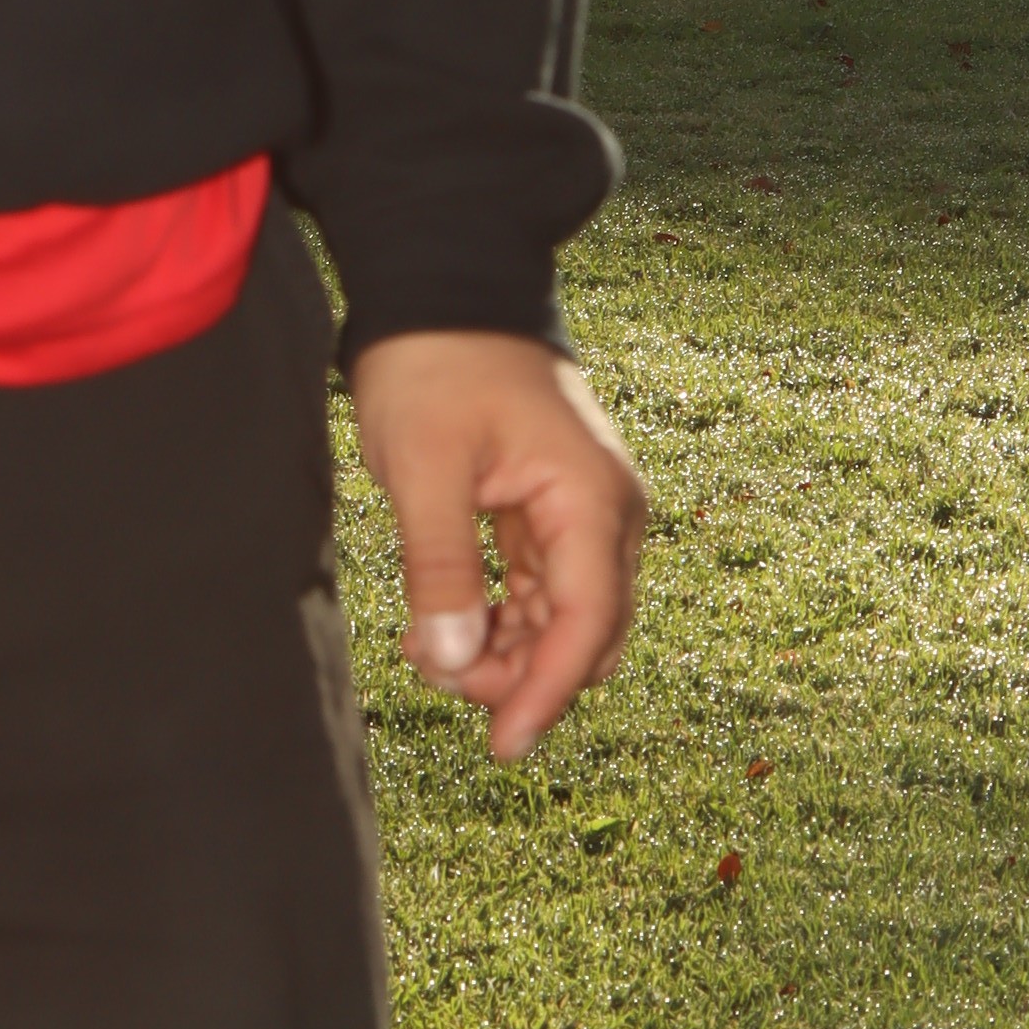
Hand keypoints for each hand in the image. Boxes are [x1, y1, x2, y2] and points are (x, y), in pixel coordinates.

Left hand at [347, 331, 644, 763]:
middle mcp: (606, 513)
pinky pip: (539, 587)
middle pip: (582, 634)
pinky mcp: (550, 507)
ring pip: (560, 618)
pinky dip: (498, 614)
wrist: (440, 282)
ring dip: (503, 647)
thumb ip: (443, 569)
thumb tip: (454, 665)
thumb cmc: (434, 363)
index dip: (544, 695)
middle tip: (434, 673)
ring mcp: (582, 510)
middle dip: (517, 673)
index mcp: (592, 501)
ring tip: (423, 645)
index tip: (502, 746)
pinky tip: (438, 623)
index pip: (586, 627)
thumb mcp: (426, 469)